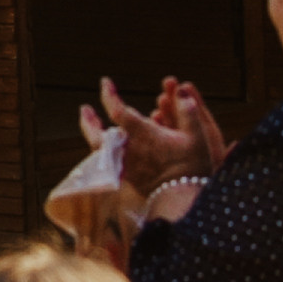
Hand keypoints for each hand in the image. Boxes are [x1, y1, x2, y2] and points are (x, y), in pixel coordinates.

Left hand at [94, 74, 225, 199]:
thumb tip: (182, 94)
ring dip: (93, 135)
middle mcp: (129, 149)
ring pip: (100, 150)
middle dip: (89, 121)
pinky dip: (103, 151)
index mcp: (142, 135)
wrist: (183, 199)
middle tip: (84, 109)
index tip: (105, 82)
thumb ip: (188, 113)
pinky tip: (106, 148)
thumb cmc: (191, 166)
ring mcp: (126, 165)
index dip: (108, 95)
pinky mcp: (128, 178)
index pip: (118, 111)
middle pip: (98, 134)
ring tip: (92, 127)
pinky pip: (108, 162)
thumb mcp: (197, 136)